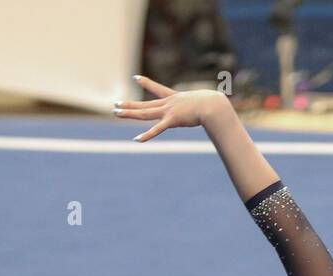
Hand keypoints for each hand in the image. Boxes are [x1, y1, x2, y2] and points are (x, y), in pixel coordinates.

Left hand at [113, 77, 227, 141]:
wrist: (213, 106)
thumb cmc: (213, 105)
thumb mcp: (205, 103)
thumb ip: (204, 107)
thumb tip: (217, 108)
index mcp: (175, 98)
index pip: (157, 89)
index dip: (146, 83)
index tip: (135, 78)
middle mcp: (168, 103)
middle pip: (144, 104)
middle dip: (129, 104)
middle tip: (115, 104)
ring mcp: (168, 111)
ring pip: (144, 113)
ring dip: (129, 113)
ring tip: (116, 112)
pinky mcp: (172, 121)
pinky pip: (156, 129)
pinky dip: (147, 135)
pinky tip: (136, 139)